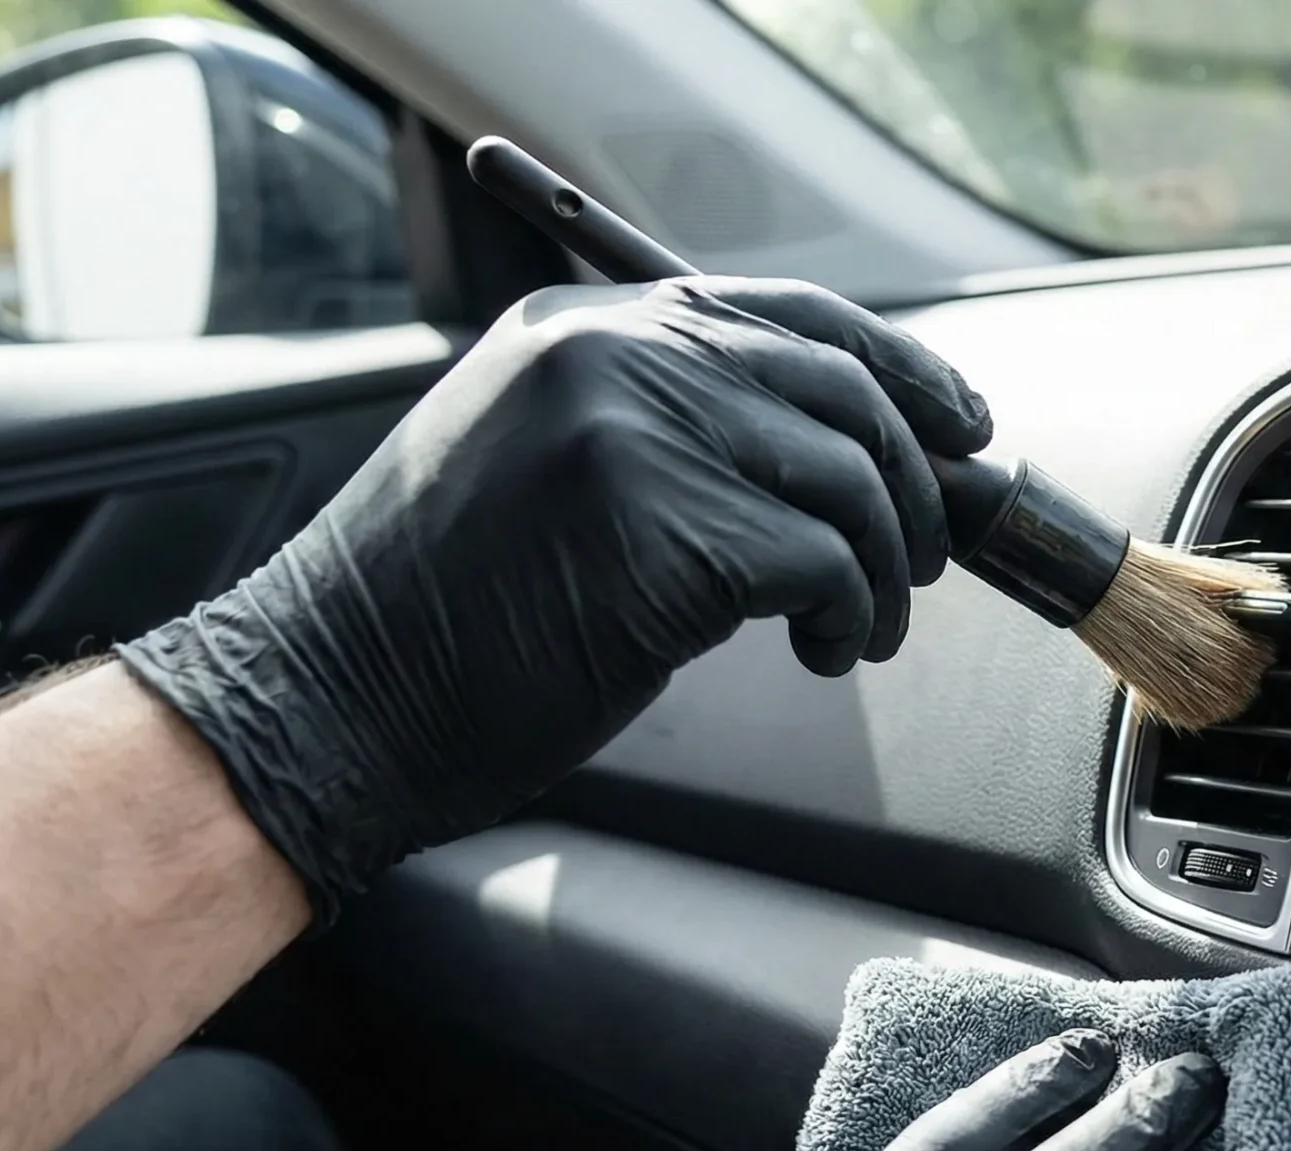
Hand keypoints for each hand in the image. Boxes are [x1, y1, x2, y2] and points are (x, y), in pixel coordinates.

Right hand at [116, 276, 988, 917]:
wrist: (327, 698)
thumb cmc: (443, 614)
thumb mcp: (549, 465)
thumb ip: (674, 425)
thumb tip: (857, 452)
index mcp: (585, 323)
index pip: (792, 312)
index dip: (901, 369)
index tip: (963, 426)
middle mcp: (612, 354)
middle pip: (844, 386)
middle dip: (915, 482)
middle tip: (919, 562)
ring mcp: (635, 434)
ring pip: (852, 477)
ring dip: (883, 569)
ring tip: (859, 629)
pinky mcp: (662, 531)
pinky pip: (826, 563)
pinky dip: (851, 620)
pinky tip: (820, 656)